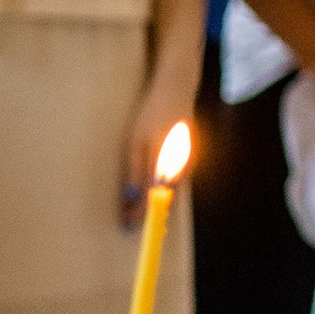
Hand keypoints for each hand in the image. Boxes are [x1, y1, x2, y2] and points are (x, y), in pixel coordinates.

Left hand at [120, 63, 195, 226]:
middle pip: (164, 199)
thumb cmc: (152, 111)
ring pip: (171, 190)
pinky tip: (154, 190)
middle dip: (147, 211)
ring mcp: (187, 161)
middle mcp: (181, 166)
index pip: (153, 199)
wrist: (177, 88)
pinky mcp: (187, 156)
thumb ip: (136, 169)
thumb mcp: (137, 139)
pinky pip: (176, 179)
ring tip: (137, 211)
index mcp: (168, 163)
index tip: (127, 225)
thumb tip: (131, 197)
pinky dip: (164, 188)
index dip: (140, 214)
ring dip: (156, 201)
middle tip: (129, 222)